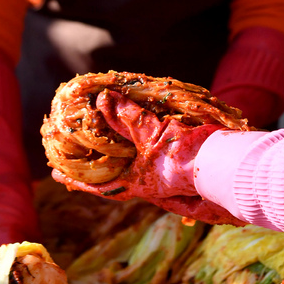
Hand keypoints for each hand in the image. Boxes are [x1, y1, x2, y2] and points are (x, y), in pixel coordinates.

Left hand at [50, 90, 244, 225]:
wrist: (228, 166)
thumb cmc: (187, 155)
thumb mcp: (153, 133)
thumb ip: (128, 117)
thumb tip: (103, 99)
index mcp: (139, 182)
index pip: (100, 185)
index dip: (77, 180)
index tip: (55, 174)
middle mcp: (151, 184)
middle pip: (118, 176)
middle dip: (99, 166)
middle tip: (80, 154)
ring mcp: (169, 180)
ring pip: (137, 167)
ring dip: (122, 155)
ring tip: (109, 139)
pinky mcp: (185, 169)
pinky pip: (157, 159)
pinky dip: (145, 147)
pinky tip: (146, 135)